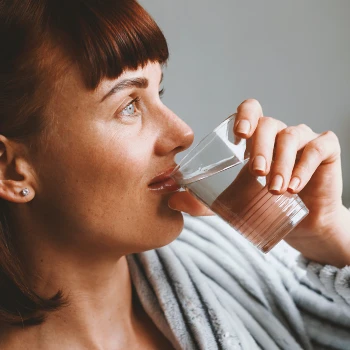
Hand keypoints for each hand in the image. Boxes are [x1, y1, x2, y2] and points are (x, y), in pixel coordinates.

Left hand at [169, 99, 349, 266]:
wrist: (299, 224)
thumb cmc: (261, 205)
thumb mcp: (229, 201)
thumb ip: (202, 200)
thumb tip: (171, 199)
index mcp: (254, 138)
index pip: (250, 111)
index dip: (245, 116)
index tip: (239, 135)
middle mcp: (278, 133)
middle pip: (269, 124)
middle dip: (261, 147)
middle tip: (256, 174)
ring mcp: (302, 139)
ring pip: (291, 136)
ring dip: (281, 162)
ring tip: (275, 189)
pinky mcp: (325, 150)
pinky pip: (318, 148)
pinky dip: (305, 165)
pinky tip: (294, 186)